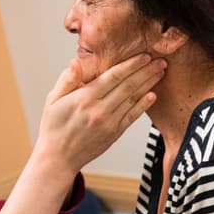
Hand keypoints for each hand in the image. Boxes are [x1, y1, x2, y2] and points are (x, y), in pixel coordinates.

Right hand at [36, 55, 161, 172]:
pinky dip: (143, 105)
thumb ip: (67, 80)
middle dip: (146, 71)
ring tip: (160, 72)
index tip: (144, 55)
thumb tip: (75, 62)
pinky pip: (132, 116)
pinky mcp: (114, 133)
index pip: (113, 76)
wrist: (59, 158)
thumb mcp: (53, 100)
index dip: (131, 65)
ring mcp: (109, 123)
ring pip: (133, 99)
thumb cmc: (54, 127)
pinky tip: (153, 95)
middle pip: (128, 86)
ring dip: (148, 84)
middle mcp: (99, 110)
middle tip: (160, 60)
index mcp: (84, 98)